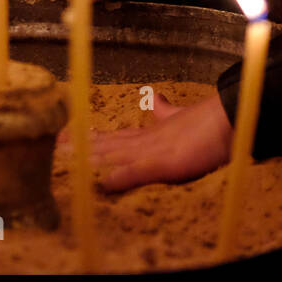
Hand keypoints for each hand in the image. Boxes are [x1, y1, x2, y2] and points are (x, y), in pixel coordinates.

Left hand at [54, 92, 232, 191]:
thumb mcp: (182, 116)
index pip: (113, 137)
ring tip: (66, 160)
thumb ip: (166, 111)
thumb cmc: (208, 122)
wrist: (228, 118)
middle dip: (79, 147)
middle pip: (105, 145)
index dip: (91, 139)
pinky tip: (104, 183)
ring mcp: (152, 151)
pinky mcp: (164, 163)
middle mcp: (144, 141)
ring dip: (89, 159)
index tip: (68, 137)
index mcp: (149, 134)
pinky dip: (121, 177)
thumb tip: (154, 98)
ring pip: (113, 155)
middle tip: (53, 147)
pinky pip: (139, 172)